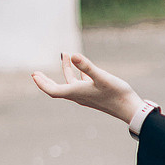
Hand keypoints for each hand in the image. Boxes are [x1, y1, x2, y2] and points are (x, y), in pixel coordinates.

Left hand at [31, 52, 146, 125]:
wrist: (130, 109)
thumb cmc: (117, 94)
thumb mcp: (102, 77)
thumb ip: (87, 66)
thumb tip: (74, 55)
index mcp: (76, 93)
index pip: (53, 90)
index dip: (42, 83)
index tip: (34, 75)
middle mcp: (78, 96)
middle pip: (57, 89)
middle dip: (46, 80)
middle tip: (35, 73)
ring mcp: (86, 95)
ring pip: (71, 82)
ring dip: (66, 69)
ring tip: (65, 55)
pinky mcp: (95, 94)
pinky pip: (81, 83)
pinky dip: (78, 73)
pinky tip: (82, 66)